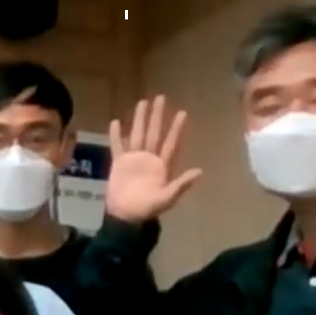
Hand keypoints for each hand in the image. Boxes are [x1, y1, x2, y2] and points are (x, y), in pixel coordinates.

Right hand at [106, 95, 201, 221]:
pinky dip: (116, 135)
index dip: (176, 129)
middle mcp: (149, 158)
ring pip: (137, 135)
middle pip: (154, 133)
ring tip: (142, 103)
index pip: (171, 143)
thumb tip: (199, 171)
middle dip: (157, 116)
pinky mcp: (119, 163)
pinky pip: (117, 146)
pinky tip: (116, 122)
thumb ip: (180, 184)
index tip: (182, 113)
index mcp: (162, 165)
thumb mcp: (167, 198)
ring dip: (139, 120)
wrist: (126, 216)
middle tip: (160, 98)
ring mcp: (134, 159)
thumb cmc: (147, 208)